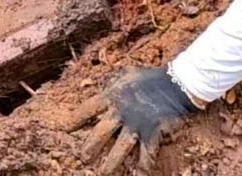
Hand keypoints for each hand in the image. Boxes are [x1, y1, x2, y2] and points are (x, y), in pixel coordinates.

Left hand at [63, 67, 196, 173]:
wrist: (176, 83)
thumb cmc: (149, 77)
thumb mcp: (126, 75)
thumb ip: (112, 84)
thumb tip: (101, 84)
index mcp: (111, 96)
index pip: (87, 109)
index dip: (75, 119)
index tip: (65, 128)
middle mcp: (120, 112)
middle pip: (99, 133)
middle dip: (90, 147)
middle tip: (82, 159)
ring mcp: (136, 124)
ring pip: (119, 148)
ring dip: (111, 163)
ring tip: (102, 173)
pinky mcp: (152, 133)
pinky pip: (146, 154)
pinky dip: (143, 166)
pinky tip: (138, 175)